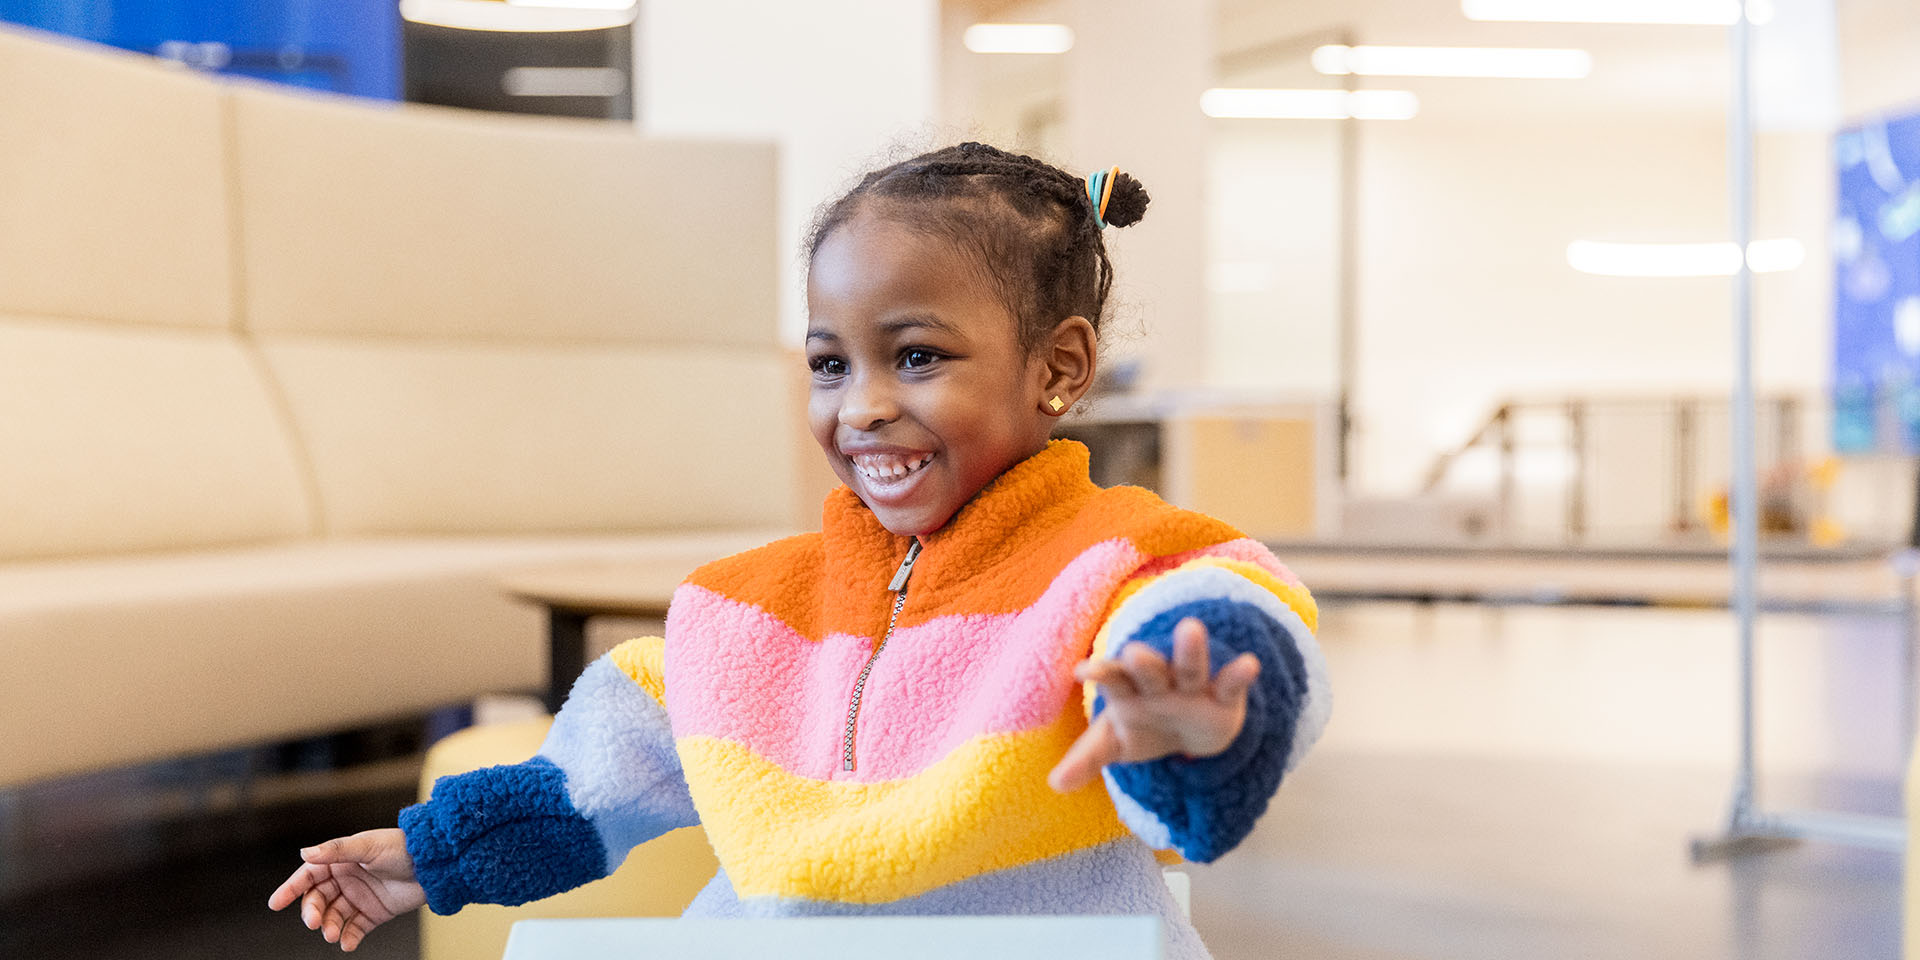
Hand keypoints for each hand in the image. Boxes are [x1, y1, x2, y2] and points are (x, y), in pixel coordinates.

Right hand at [268, 828, 426, 950]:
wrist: (436, 864)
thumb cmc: (403, 848)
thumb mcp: (368, 845)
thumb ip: (336, 851)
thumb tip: (305, 853)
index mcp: (341, 859)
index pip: (309, 875)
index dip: (291, 888)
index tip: (275, 903)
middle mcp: (347, 879)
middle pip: (319, 899)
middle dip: (314, 912)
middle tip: (315, 922)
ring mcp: (359, 897)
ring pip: (335, 916)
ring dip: (331, 926)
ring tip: (334, 934)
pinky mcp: (374, 913)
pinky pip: (355, 928)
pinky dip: (349, 937)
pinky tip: (347, 944)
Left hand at [1048, 617, 1260, 793]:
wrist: (1189, 732)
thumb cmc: (1144, 727)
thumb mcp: (1115, 741)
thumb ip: (1086, 758)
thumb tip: (1054, 784)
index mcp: (1128, 691)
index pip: (1112, 680)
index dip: (1100, 674)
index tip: (1084, 671)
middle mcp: (1159, 683)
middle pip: (1150, 670)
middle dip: (1143, 662)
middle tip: (1134, 651)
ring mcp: (1192, 687)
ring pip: (1190, 668)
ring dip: (1190, 651)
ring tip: (1191, 628)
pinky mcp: (1224, 697)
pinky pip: (1231, 684)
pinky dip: (1239, 675)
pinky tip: (1249, 663)